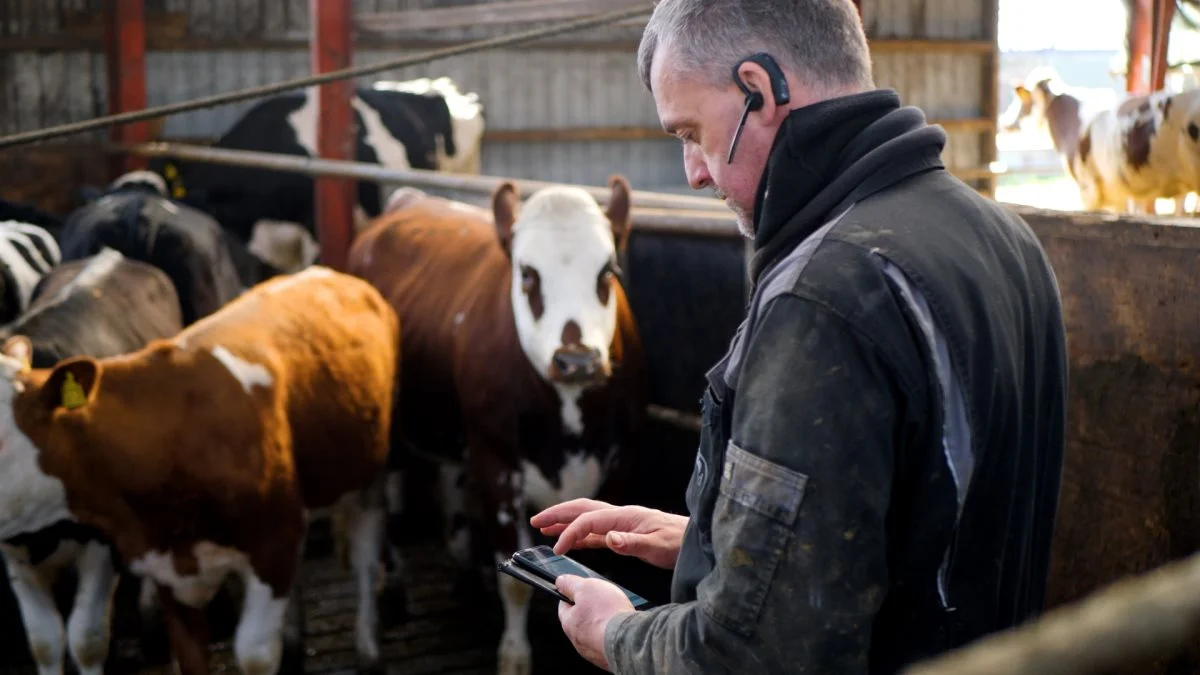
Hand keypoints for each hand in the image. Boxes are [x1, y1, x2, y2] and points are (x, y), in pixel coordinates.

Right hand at [530, 498, 688, 569]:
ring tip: (544, 529)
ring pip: (586, 518)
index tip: (557, 550)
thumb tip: (608, 538)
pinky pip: (595, 532)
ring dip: (564, 522)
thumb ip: (632, 542)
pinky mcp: (624, 533)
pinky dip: (579, 534)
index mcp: (625, 516)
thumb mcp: (657, 546)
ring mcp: (621, 523)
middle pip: (582, 509)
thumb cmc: (679, 543)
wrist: (694, 540)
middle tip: (535, 522)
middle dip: (557, 514)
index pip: (589, 521)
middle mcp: (620, 516)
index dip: (570, 533)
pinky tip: (570, 541)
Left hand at [556, 574, 634, 670]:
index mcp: (569, 624)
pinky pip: (609, 643)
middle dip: (590, 609)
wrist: (629, 640)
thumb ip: (570, 584)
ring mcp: (594, 652)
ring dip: (603, 623)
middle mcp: (579, 642)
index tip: (580, 589)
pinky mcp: (610, 659)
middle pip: (581, 621)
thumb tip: (560, 581)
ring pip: (595, 633)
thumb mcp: (586, 588)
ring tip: (615, 614)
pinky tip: (622, 628)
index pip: (564, 606)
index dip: (572, 595)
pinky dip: (614, 635)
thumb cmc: (607, 614)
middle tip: (603, 600)